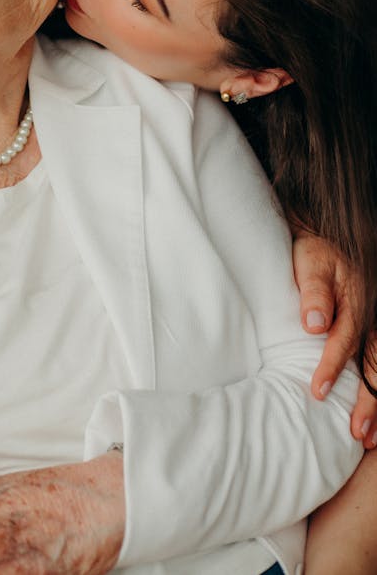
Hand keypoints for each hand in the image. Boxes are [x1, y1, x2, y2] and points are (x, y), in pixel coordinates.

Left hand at [293, 233, 376, 445]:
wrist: (326, 241)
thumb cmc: (315, 253)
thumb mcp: (311, 264)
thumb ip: (314, 292)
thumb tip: (314, 324)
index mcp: (357, 303)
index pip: (345, 341)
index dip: (331, 367)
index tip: (317, 392)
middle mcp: (374, 318)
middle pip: (376, 366)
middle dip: (369, 402)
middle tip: (358, 434)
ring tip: (368, 439)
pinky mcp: (373, 333)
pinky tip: (376, 421)